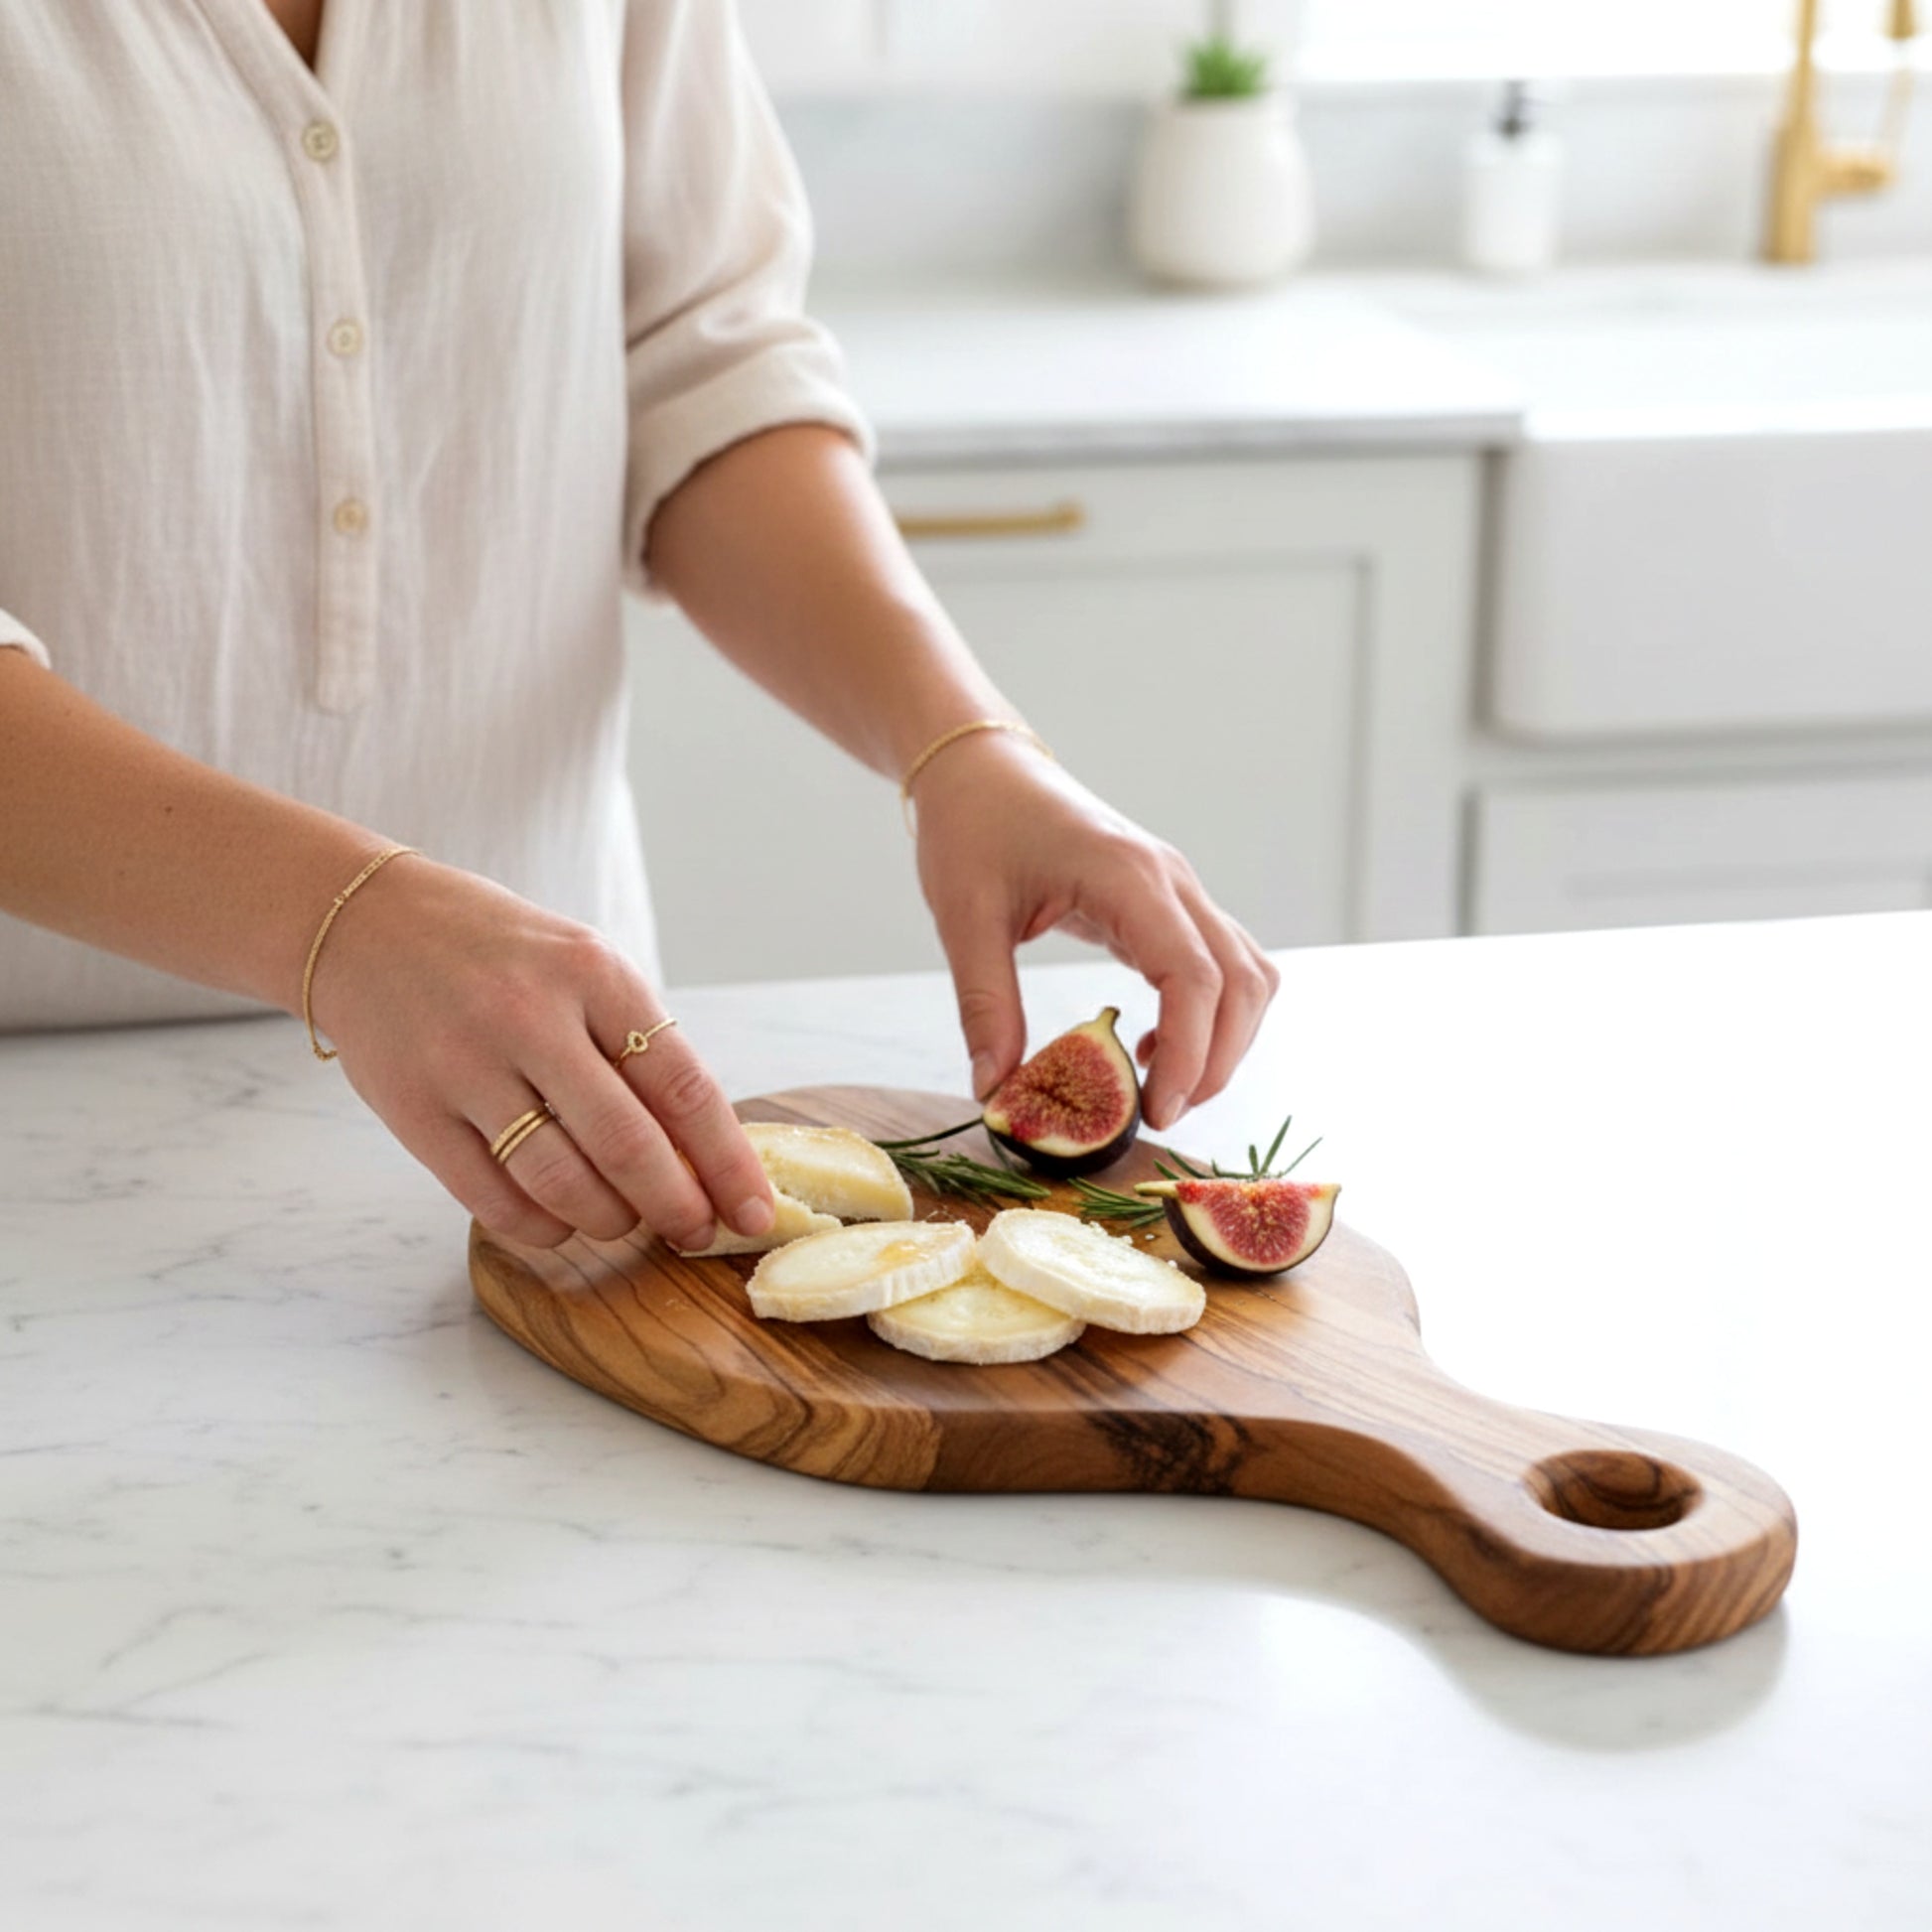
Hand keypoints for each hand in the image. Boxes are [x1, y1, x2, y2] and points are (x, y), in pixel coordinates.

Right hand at [306, 857, 774, 1248]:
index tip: (755, 1211)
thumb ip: (634, 1045)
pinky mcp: (413, 1110)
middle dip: (675, 1207)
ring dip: (608, 1220)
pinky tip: (559, 1223)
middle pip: (627, 1145)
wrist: (365, 922)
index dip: (727, 1162)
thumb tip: (699, 1153)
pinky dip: (540, 1227)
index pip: (684, 1087)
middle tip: (695, 1233)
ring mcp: (466, 1065)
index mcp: (593, 974)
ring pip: (560, 1181)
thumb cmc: (498, 953)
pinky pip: (492, 1198)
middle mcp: (530, 1016)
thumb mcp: (581, 964)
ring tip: (623, 1221)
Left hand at [912, 734, 1279, 1130]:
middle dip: (1216, 1060)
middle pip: (1240, 982)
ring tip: (1164, 1088)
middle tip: (1160, 1114)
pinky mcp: (1171, 900)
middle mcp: (1172, 880)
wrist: (982, 768)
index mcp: (1128, 877)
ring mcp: (1179, 887)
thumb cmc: (972, 828)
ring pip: (1247, 973)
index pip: (1193, 976)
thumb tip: (993, 1091)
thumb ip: (984, 1006)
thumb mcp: (964, 919)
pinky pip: (1222, 962)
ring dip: (1225, 1039)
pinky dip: (1211, 1012)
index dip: (1190, 1053)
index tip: (1155, 1111)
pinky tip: (1153, 1042)